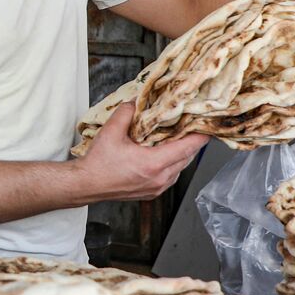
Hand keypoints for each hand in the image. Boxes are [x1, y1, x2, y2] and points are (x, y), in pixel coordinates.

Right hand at [74, 102, 208, 201]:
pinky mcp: (151, 193)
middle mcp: (159, 179)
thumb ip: (126, 112)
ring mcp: (156, 188)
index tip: (208, 126)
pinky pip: (171, 177)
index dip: (200, 137)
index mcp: (153, 164)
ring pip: (180, 169)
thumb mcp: (111, 131)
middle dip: (192, 142)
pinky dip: (173, 165)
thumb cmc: (98, 164)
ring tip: (180, 139)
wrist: (87, 184)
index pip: (187, 148)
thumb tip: (136, 101)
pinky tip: (167, 155)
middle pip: (187, 158)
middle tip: (193, 127)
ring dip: (182, 154)